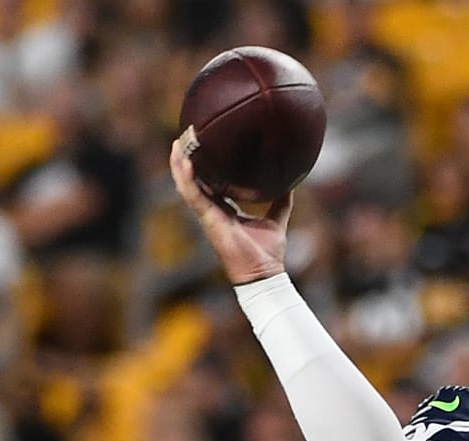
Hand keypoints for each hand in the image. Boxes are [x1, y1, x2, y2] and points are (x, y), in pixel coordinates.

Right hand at [169, 134, 290, 284]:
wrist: (264, 274)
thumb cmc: (268, 253)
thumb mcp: (277, 219)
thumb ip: (281, 200)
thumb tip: (290, 181)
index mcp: (225, 211)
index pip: (210, 184)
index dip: (204, 167)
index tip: (203, 147)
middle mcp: (213, 212)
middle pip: (194, 182)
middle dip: (186, 161)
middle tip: (185, 138)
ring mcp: (208, 216)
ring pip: (187, 186)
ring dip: (179, 165)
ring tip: (177, 143)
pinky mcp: (208, 220)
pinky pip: (192, 195)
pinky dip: (186, 178)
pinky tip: (183, 161)